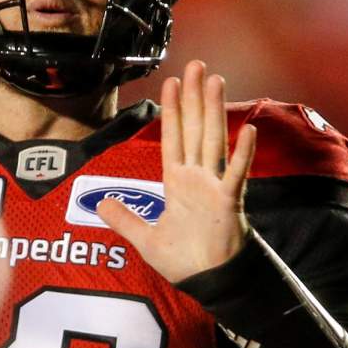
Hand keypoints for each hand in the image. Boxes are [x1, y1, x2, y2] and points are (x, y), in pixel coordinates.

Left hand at [97, 60, 256, 283]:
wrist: (208, 282)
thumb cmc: (184, 260)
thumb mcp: (144, 239)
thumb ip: (124, 219)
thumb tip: (100, 204)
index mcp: (177, 182)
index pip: (172, 136)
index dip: (172, 108)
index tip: (172, 80)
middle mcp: (197, 177)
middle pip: (194, 128)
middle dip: (194, 96)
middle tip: (197, 64)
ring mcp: (215, 186)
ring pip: (213, 140)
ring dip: (214, 111)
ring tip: (215, 81)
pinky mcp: (230, 202)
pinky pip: (237, 174)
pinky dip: (242, 153)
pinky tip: (246, 130)